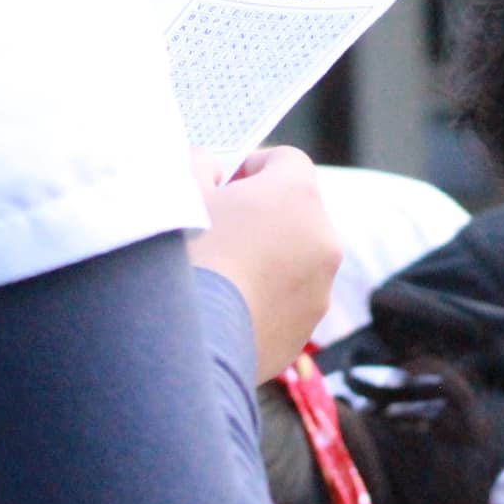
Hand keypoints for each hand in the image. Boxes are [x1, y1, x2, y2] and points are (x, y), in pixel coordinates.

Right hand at [186, 146, 340, 382]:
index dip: (254, 165)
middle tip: (218, 226)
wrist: (188, 343)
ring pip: (296, 259)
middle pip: (297, 212)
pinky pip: (288, 301)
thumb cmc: (182, 255)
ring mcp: (320, 289)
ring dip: (267, 256)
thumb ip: (201, 166)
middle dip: (262, 213)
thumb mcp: (180, 191)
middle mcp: (323, 239)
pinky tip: (226, 306)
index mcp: (298, 196)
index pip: (288, 161)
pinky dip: (266, 297)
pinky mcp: (306, 329)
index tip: (225, 183)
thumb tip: (212, 168)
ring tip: (220, 271)